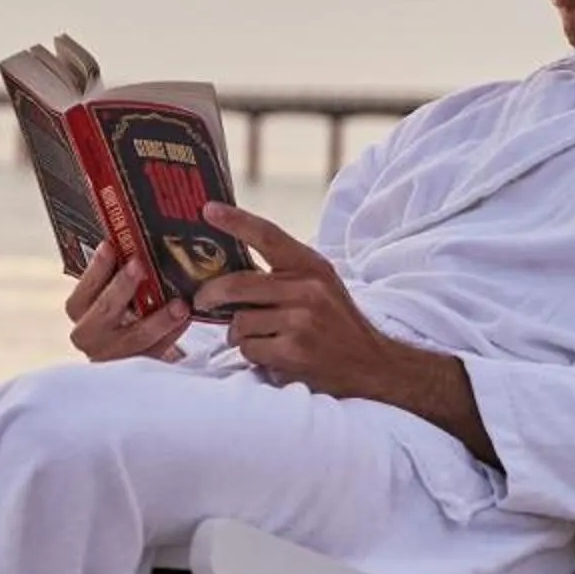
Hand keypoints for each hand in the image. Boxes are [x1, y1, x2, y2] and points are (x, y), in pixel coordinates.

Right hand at [65, 248, 190, 363]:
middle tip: (140, 266)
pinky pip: (155, 351)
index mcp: (80, 312)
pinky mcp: (136, 367)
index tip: (109, 246)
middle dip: (122, 287)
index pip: (82, 292)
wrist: (127, 355)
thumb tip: (131, 236)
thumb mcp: (110, 294)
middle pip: (104, 311)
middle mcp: (89, 335)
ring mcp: (111, 356)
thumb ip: (114, 274)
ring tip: (179, 304)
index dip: (95, 270)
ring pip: (134, 337)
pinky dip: (172, 335)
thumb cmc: (119, 313)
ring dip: (158, 319)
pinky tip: (185, 319)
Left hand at [192, 204, 399, 395]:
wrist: (372, 363)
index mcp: (312, 266)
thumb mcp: (321, 284)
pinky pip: (249, 350)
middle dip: (210, 295)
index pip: (267, 235)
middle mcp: (307, 289)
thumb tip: (230, 266)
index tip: (208, 209)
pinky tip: (272, 357)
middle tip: (203, 301)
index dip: (235, 221)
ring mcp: (301, 321)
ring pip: (239, 322)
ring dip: (239, 334)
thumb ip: (284, 273)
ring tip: (258, 338)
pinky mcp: (294, 352)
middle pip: (237, 284)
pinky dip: (253, 356)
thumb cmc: (337, 323)